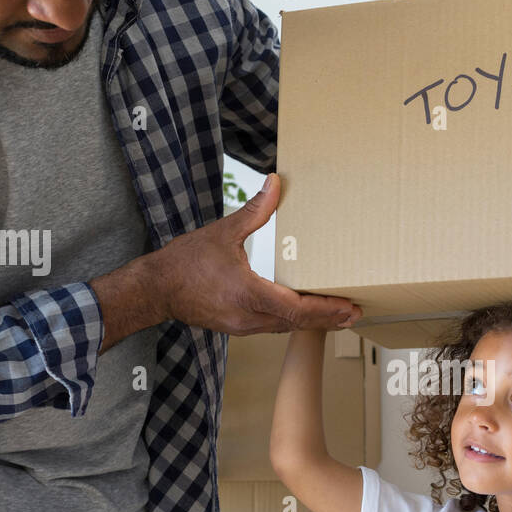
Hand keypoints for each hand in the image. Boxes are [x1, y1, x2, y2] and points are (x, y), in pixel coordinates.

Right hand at [151, 172, 362, 334]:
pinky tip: (305, 313)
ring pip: (286, 327)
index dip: (325, 309)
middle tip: (355, 312)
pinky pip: (273, 326)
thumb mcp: (222, 233)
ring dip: (313, 321)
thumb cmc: (185, 263)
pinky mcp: (238, 327)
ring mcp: (243, 326)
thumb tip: (276, 184)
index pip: (296, 309)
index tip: (348, 306)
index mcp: (248, 295)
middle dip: (328, 318)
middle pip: (298, 323)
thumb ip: (254, 211)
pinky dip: (293, 320)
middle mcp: (248, 317)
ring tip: (338, 314)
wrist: (156, 290)